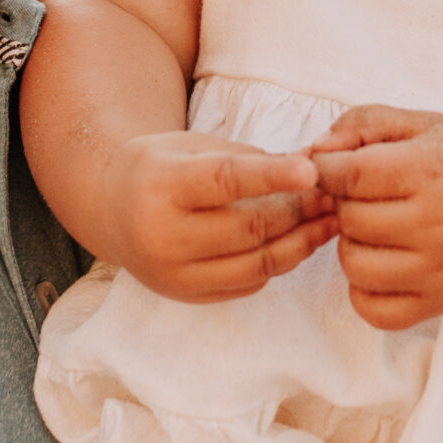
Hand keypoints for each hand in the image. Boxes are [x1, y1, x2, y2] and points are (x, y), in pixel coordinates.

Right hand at [102, 131, 338, 301]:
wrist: (110, 208)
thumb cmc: (161, 167)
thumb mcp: (194, 146)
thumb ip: (251, 157)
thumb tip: (315, 164)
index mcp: (162, 185)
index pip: (225, 182)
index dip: (272, 176)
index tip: (313, 171)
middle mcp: (163, 235)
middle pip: (249, 229)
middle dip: (299, 212)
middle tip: (333, 195)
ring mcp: (173, 273)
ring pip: (256, 265)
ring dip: (300, 243)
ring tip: (327, 221)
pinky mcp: (186, 296)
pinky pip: (248, 284)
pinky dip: (278, 263)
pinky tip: (297, 242)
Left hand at [311, 107, 442, 329]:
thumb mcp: (418, 123)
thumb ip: (362, 125)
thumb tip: (315, 151)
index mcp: (430, 171)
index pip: (349, 176)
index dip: (327, 169)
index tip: (334, 167)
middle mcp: (437, 224)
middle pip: (349, 220)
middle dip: (344, 204)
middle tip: (367, 195)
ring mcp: (440, 269)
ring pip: (354, 265)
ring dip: (353, 245)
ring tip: (376, 228)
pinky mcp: (440, 301)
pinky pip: (373, 309)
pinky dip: (364, 288)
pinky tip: (381, 261)